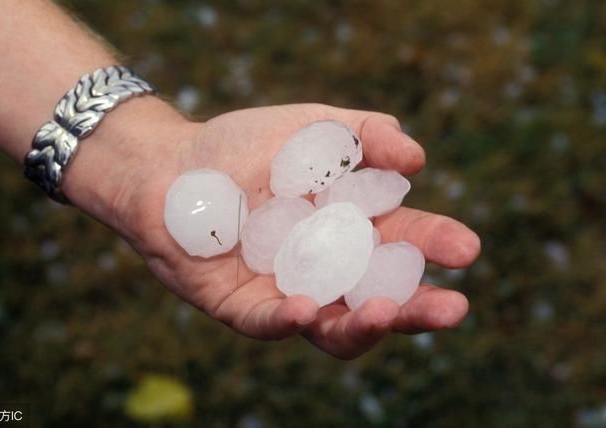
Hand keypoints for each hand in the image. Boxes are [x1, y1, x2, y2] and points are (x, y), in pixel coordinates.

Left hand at [93, 102, 479, 358]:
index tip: (467, 248)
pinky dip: (288, 319)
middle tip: (453, 308)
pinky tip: (307, 307)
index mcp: (351, 228)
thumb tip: (416, 159)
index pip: (403, 242)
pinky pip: (268, 322)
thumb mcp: (314, 127)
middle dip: (418, 306)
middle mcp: (326, 268)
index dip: (436, 245)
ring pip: (333, 327)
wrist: (172, 166)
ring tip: (384, 311)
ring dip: (362, 326)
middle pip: (380, 297)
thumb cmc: (245, 146)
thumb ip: (365, 134)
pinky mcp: (241, 307)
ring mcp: (287, 292)